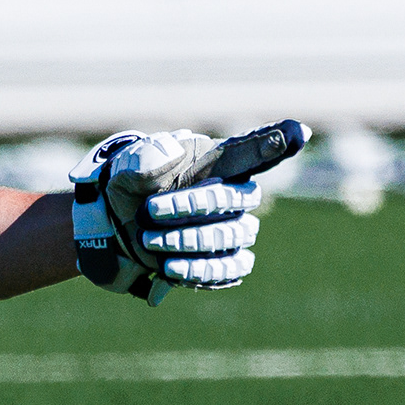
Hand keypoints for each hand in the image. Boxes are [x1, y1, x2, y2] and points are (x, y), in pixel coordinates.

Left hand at [69, 120, 305, 304]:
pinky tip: (169, 269)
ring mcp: (229, 230)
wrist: (109, 227)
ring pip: (231, 237)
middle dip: (189, 208)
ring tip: (148, 240)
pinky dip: (198, 272)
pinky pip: (229, 271)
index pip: (253, 151)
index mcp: (215, 163)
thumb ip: (147, 157)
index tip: (295, 132)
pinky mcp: (219, 263)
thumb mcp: (127, 167)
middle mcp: (231, 195)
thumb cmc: (127, 188)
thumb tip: (172, 154)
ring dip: (187, 242)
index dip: (275, 142)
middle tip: (146, 212)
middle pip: (236, 201)